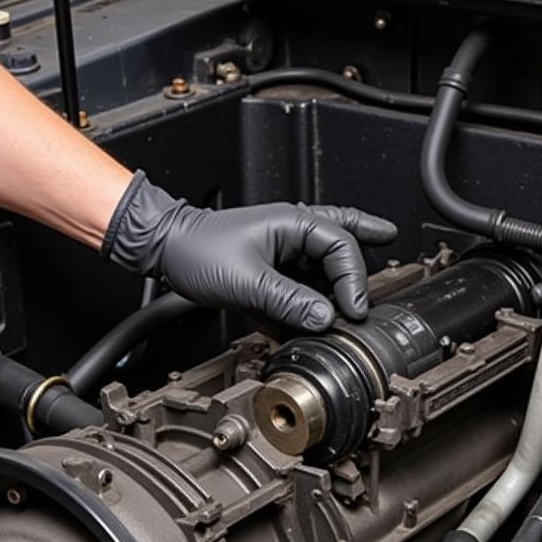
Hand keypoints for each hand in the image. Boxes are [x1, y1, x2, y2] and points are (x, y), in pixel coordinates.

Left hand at [102, 172, 397, 330]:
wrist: (168, 252)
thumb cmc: (199, 251)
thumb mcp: (247, 281)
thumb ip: (289, 301)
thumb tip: (325, 318)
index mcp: (293, 223)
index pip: (342, 247)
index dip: (354, 280)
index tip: (354, 310)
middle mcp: (293, 233)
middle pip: (344, 247)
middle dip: (360, 272)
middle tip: (373, 298)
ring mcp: (284, 252)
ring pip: (325, 268)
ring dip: (338, 289)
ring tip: (356, 306)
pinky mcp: (274, 272)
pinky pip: (304, 285)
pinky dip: (314, 300)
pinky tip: (323, 315)